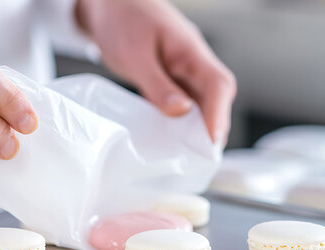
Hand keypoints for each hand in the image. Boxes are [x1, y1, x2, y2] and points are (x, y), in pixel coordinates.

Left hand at [76, 0, 235, 142]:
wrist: (106, 2)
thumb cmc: (120, 18)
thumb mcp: (134, 55)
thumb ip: (157, 84)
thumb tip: (181, 112)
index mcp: (191, 50)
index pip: (217, 84)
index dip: (218, 115)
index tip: (211, 142)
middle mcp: (193, 61)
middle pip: (216, 96)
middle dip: (213, 127)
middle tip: (201, 158)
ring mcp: (183, 68)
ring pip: (201, 100)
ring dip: (198, 126)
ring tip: (189, 155)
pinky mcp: (170, 76)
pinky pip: (183, 100)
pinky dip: (181, 120)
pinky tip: (172, 137)